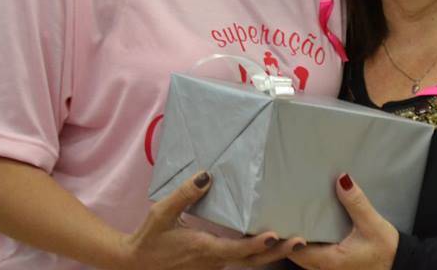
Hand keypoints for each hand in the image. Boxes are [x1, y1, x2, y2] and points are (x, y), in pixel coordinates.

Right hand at [120, 170, 303, 269]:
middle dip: (277, 251)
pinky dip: (258, 252)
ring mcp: (214, 265)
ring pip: (248, 262)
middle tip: (301, 240)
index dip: (257, 244)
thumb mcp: (163, 213)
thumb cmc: (149, 237)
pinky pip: (240, 260)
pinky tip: (271, 240)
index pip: (236, 250)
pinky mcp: (213, 264)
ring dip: (271, 253)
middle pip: (252, 260)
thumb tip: (206, 175)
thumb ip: (185, 194)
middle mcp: (213, 261)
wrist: (135, 263)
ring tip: (295, 239)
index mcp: (204, 249)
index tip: (276, 235)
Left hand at [289, 173, 398, 269]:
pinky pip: (314, 257)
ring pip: (304, 258)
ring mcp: (330, 269)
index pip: (295, 250)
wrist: (401, 264)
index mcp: (329, 260)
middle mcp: (325, 268)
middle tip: (279, 213)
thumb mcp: (371, 224)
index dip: (283, 237)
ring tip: (290, 217)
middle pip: (295, 255)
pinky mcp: (336, 265)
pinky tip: (309, 228)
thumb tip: (342, 179)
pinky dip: (307, 244)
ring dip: (296, 241)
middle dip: (285, 238)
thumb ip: (355, 203)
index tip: (276, 218)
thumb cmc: (386, 249)